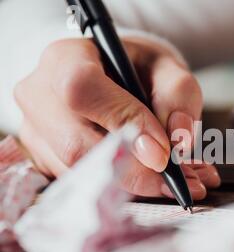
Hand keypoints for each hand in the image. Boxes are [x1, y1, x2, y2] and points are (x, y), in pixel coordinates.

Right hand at [14, 38, 219, 198]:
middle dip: (131, 169)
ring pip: (79, 172)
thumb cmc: (139, 71)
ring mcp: (34, 132)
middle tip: (173, 180)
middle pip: (75, 144)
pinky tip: (148, 182)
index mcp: (65, 58)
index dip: (123, 123)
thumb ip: (177, 96)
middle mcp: (38, 95)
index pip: (81, 90)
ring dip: (130, 185)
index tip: (162, 151)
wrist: (117, 80)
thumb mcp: (167, 70)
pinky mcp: (43, 160)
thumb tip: (176, 142)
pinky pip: (79, 185)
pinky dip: (120, 189)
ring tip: (171, 182)